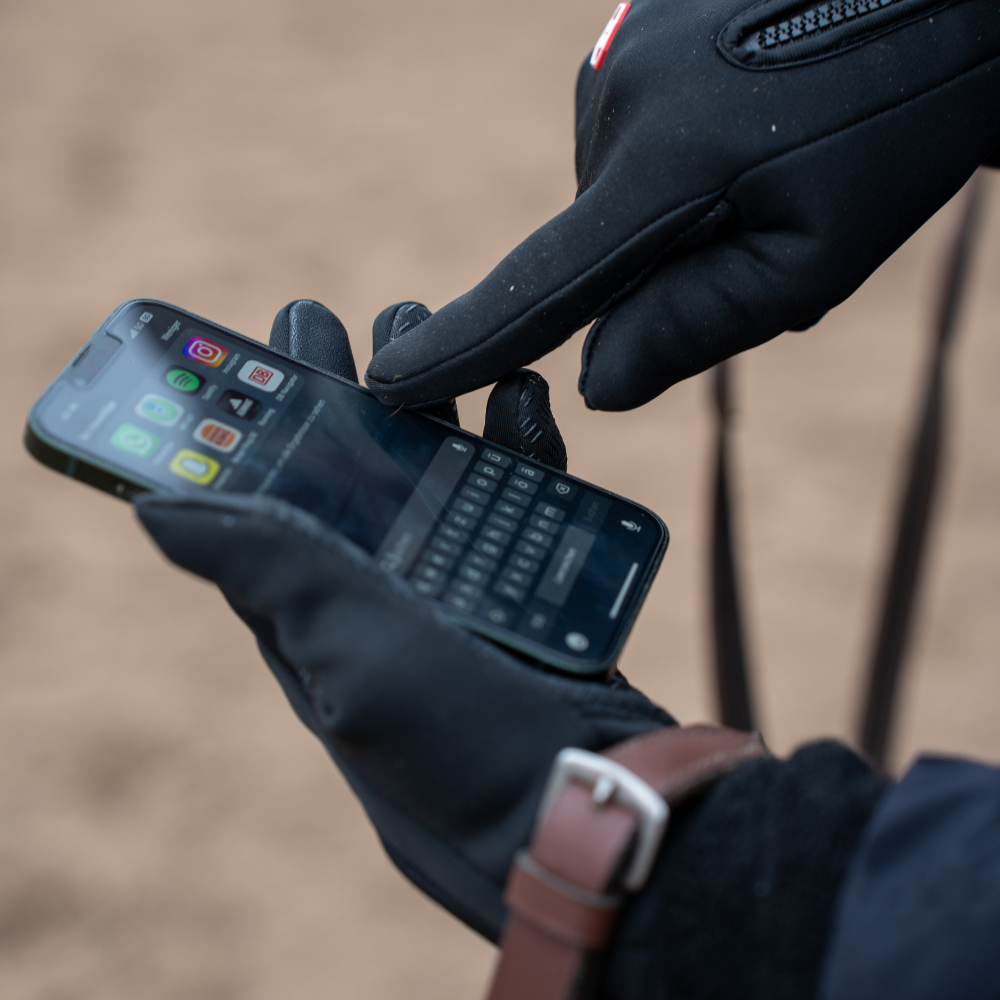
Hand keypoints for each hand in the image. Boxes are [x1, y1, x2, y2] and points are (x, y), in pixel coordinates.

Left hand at [137, 304, 887, 998]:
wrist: (599, 814)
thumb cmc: (459, 753)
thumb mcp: (345, 659)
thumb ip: (264, 575)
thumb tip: (154, 509)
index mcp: (328, 616)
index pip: (280, 506)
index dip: (269, 426)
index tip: (272, 344)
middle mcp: (391, 602)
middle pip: (365, 477)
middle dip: (359, 395)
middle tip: (357, 320)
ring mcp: (467, 592)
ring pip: (446, 476)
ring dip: (441, 402)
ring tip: (438, 328)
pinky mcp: (537, 590)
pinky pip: (524, 500)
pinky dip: (524, 446)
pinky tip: (525, 398)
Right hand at [364, 0, 999, 411]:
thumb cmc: (899, 124)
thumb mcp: (816, 255)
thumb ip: (696, 325)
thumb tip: (596, 382)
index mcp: (662, 165)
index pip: (544, 281)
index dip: (464, 342)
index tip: (391, 381)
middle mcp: (615, 103)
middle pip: (599, 246)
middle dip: (666, 264)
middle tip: (764, 223)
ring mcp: (619, 57)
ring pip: (620, 193)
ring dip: (680, 208)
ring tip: (770, 166)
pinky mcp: (632, 37)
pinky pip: (632, 138)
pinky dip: (680, 160)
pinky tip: (751, 126)